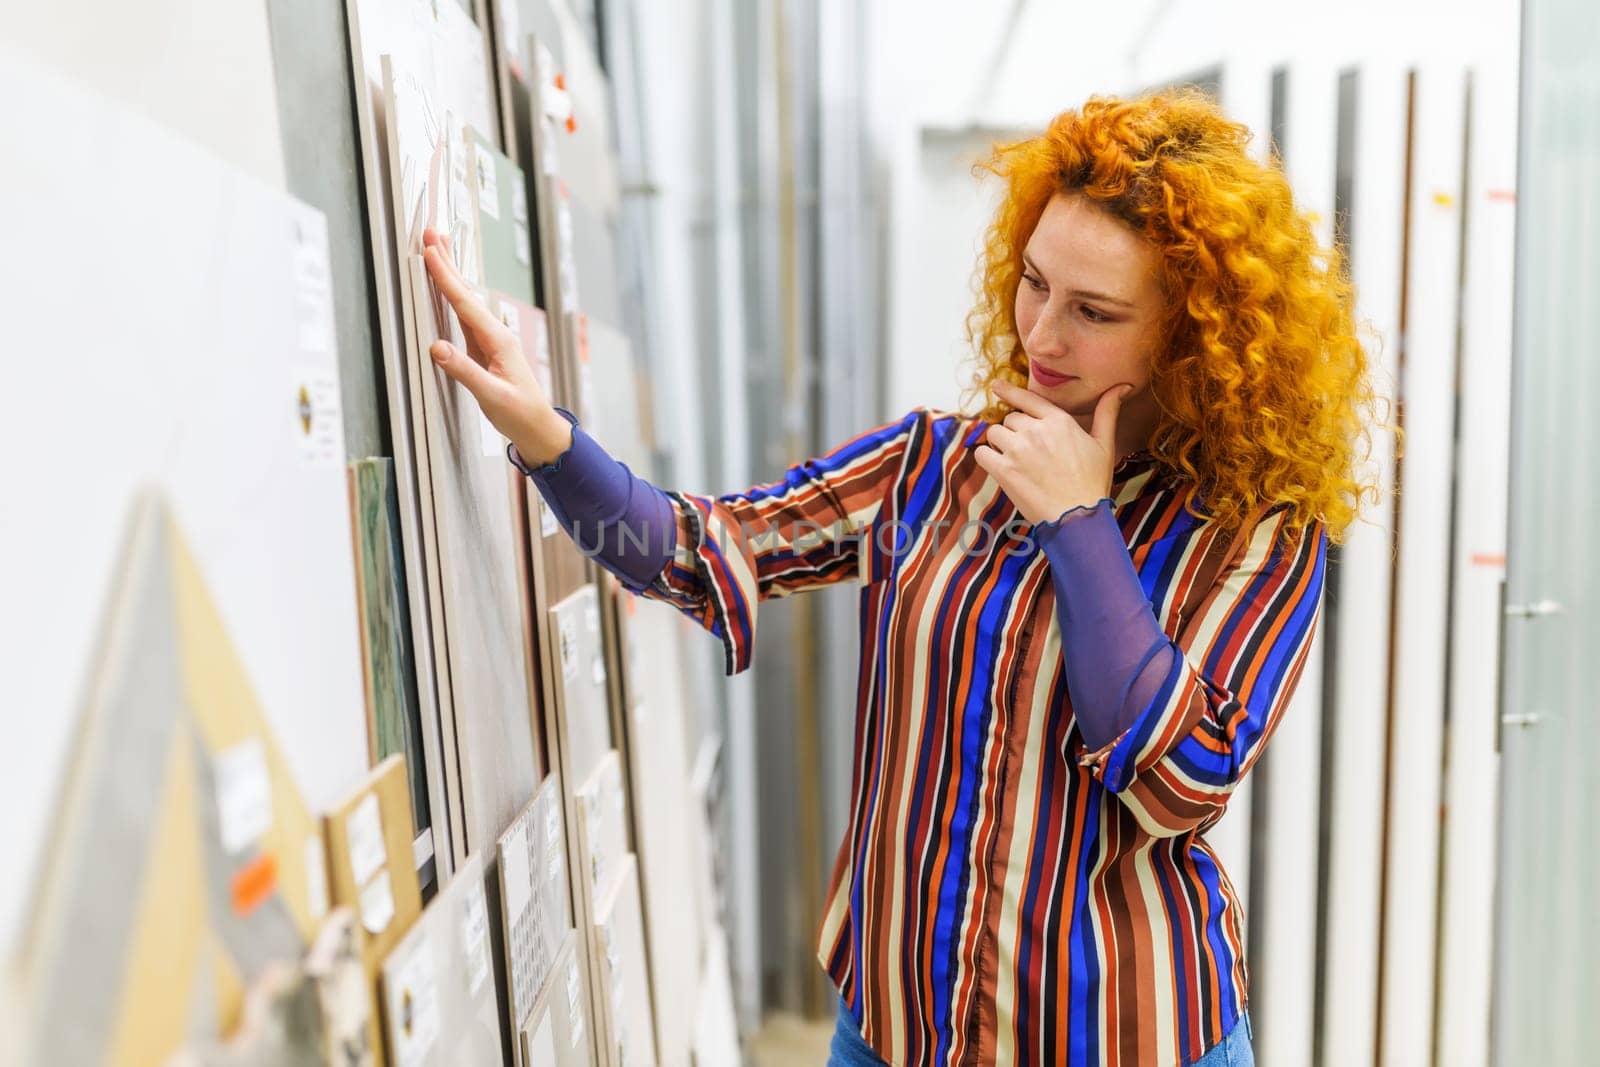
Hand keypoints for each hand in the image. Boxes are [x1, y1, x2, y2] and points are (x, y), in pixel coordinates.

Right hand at [420, 228, 570, 462]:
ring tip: (436, 249)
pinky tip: (446, 288)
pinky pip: (464, 315)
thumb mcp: (492, 396)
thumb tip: (435, 347)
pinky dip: (452, 296)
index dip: (446, 277)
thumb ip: (464, 371)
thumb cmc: (519, 413)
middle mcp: (494, 333)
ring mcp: (489, 339)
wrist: (537, 426)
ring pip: (464, 300)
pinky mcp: (484, 348)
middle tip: (431, 233)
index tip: (431, 253)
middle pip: (465, 292)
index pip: (465, 303)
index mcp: (497, 340)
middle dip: (448, 262)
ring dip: (449, 274)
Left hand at [973, 379, 1132, 523]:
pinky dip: (987, 457)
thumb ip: (1107, 412)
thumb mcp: (1104, 444)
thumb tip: (1122, 387)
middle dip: (1015, 431)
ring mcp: (1018, 450)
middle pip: (1010, 418)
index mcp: (1059, 421)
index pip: (1027, 398)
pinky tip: (999, 466)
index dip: (1009, 391)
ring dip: (999, 443)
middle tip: (1028, 452)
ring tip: (1014, 460)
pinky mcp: (1004, 470)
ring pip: (994, 433)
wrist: (1078, 517)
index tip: (996, 386)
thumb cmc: (1093, 482)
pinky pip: (982, 453)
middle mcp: (1036, 431)